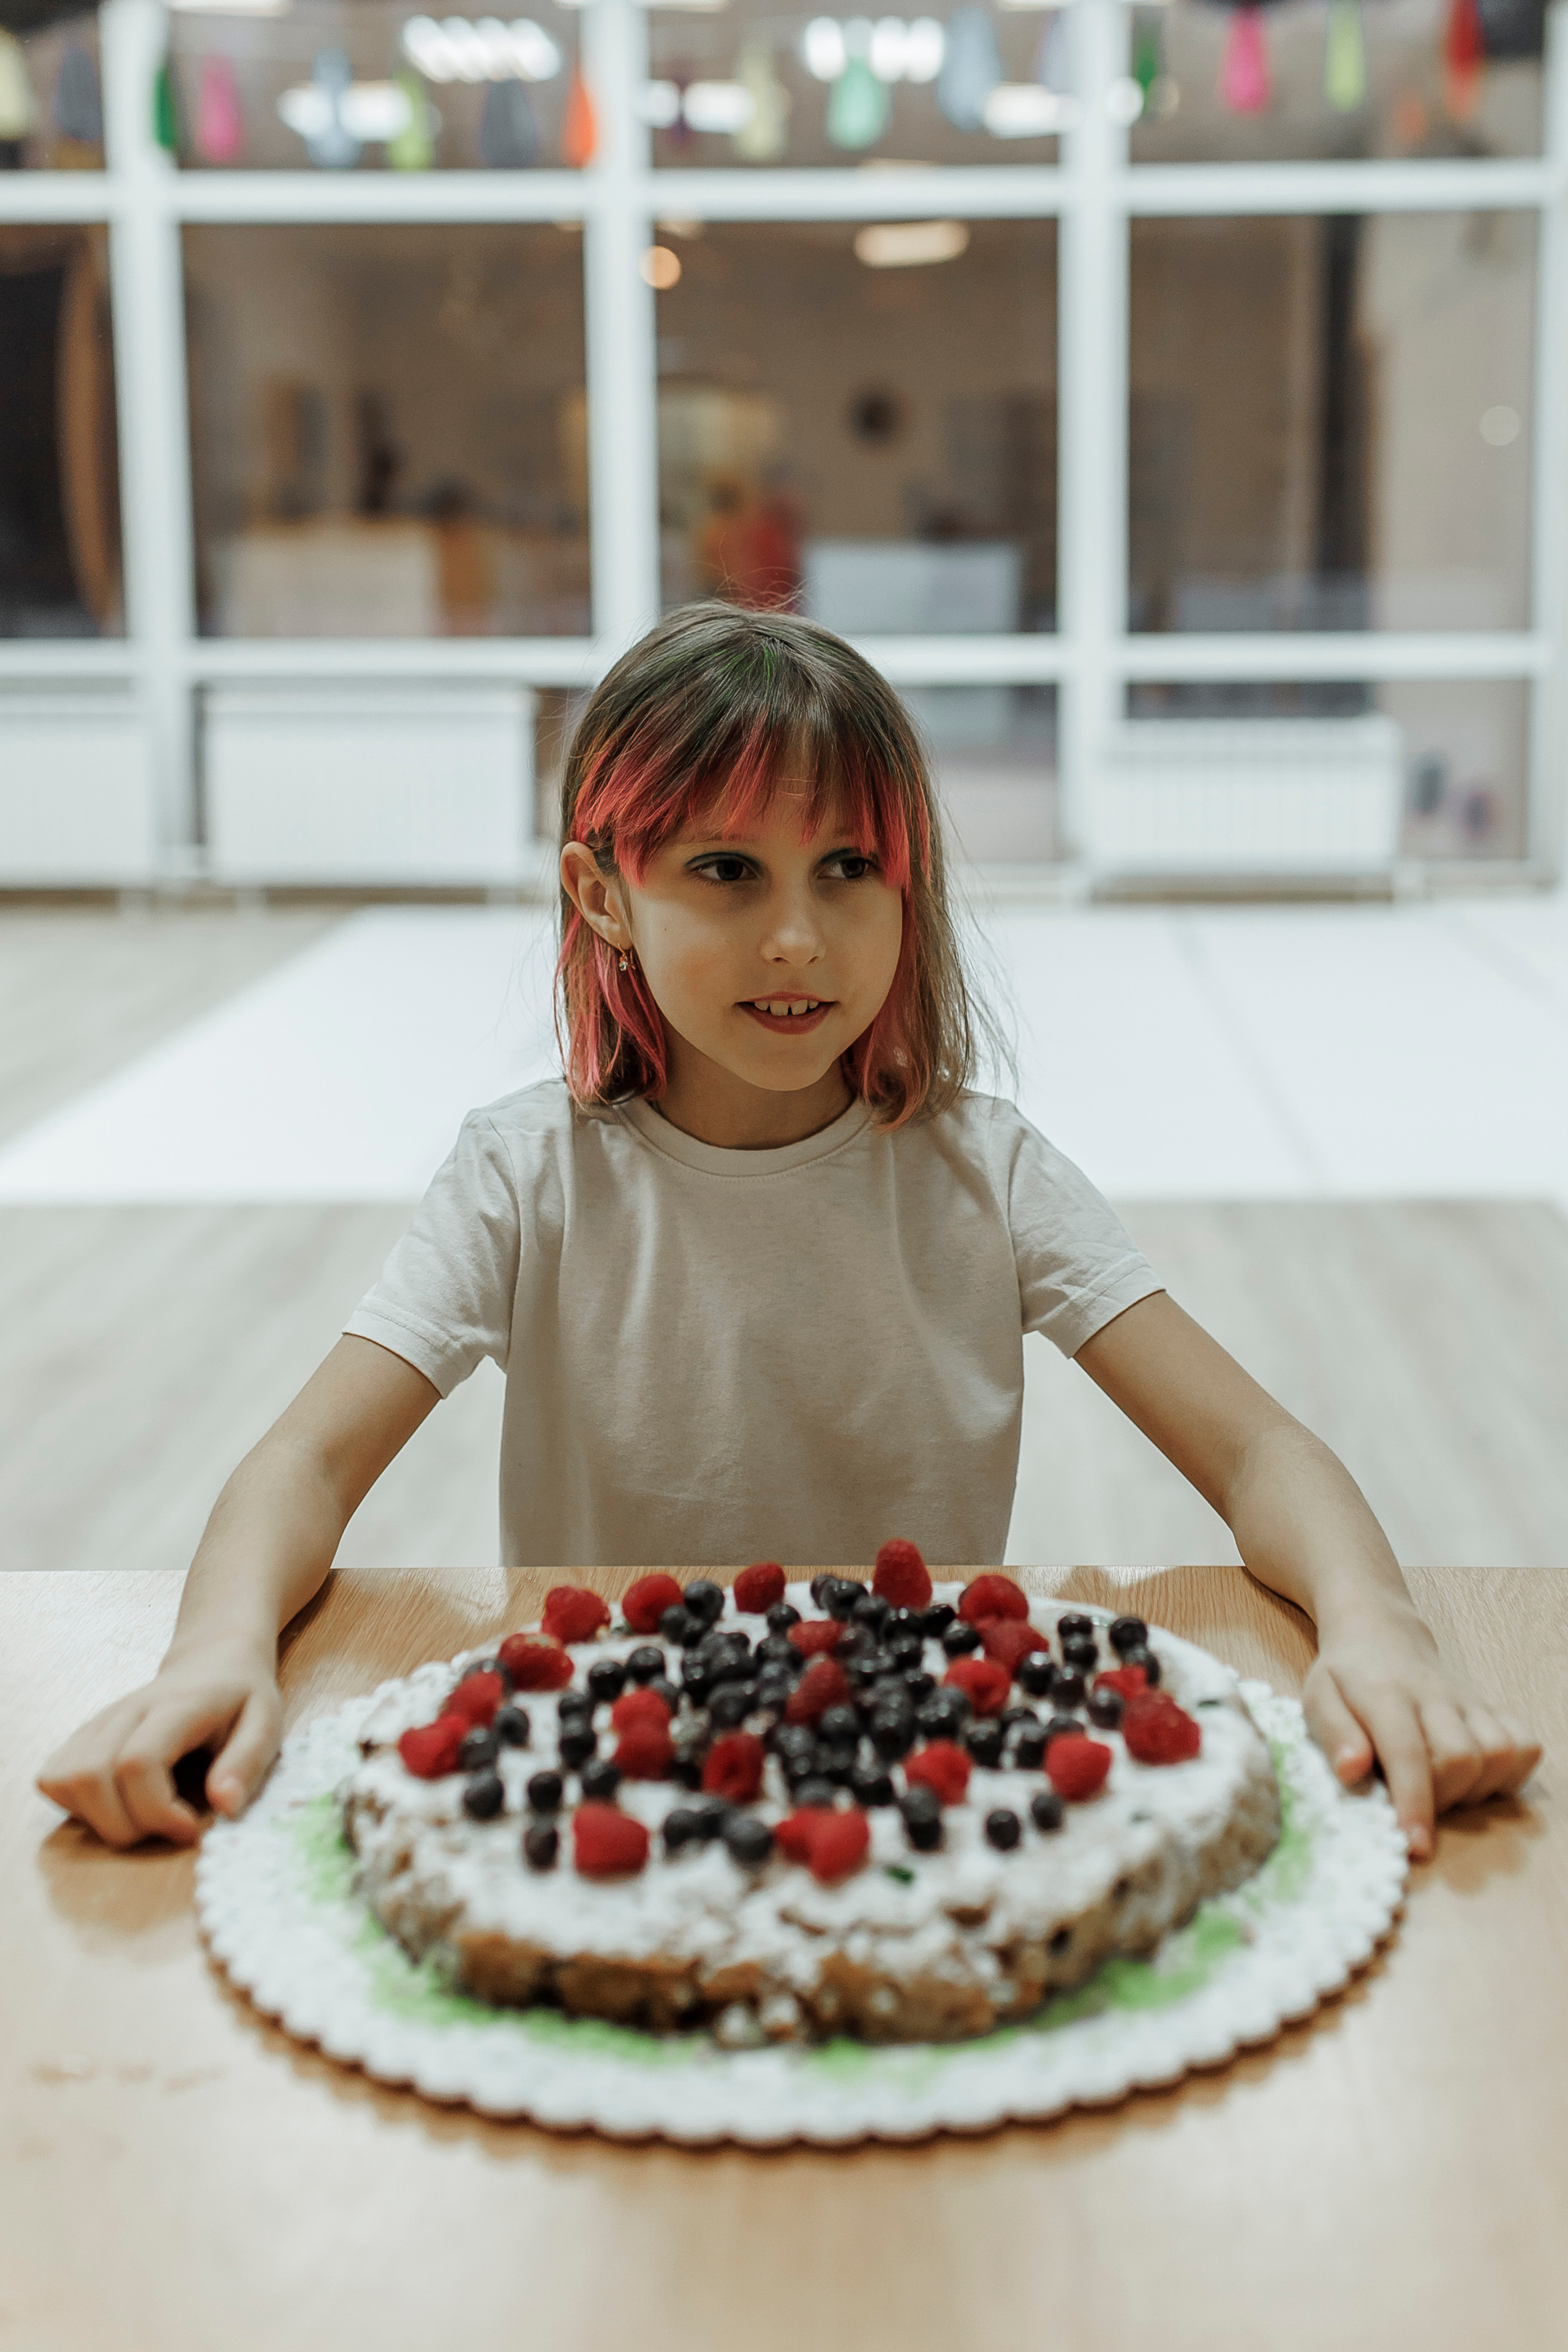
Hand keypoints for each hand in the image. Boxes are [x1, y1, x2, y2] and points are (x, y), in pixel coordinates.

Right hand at [36, 1638, 281, 1849]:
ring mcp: (99, 1722)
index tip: (190, 1829)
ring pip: (63, 1780)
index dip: (156, 1811)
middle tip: (168, 1827)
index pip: (137, 1763)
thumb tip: (224, 1806)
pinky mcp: (83, 1735)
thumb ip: (247, 1762)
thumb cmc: (241, 1697)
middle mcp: (127, 1711)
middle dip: (126, 1825)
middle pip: (90, 1777)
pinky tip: (118, 1805)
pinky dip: (77, 1806)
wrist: (213, 1660)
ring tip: (144, 1818)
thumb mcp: (267, 1723)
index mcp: (175, 1706)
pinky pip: (54, 1778)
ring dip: (98, 1819)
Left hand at [1303, 1604, 1539, 1860]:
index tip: (1415, 1845)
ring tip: (1441, 1791)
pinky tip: (1475, 1778)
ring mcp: (1468, 1700)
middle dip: (1442, 1800)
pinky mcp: (1490, 1707)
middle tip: (1413, 1806)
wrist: (1381, 1632)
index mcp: (1384, 1694)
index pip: (1408, 1752)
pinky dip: (1508, 1773)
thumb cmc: (1344, 1677)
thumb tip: (1351, 1772)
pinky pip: (1524, 1744)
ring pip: (1498, 1754)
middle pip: (1460, 1759)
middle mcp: (1433, 1695)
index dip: (1415, 1803)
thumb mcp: (1318, 1698)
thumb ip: (1334, 1734)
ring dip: (1475, 1790)